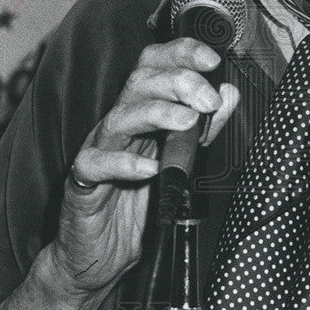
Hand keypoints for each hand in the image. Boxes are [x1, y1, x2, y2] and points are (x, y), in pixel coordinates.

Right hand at [47, 38, 239, 297]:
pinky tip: (150, 169)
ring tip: (187, 121)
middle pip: (139, 82)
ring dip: (157, 113)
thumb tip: (227, 93)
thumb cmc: (137, 204)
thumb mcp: (180, 163)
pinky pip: (95, 164)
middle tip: (208, 99)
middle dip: (178, 81)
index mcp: (142, 114)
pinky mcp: (82, 184)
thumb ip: (203, 128)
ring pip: (120, 117)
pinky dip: (123, 163)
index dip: (181, 54)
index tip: (212, 59)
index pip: (154, 66)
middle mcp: (119, 126)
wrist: (100, 256)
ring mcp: (98, 151)